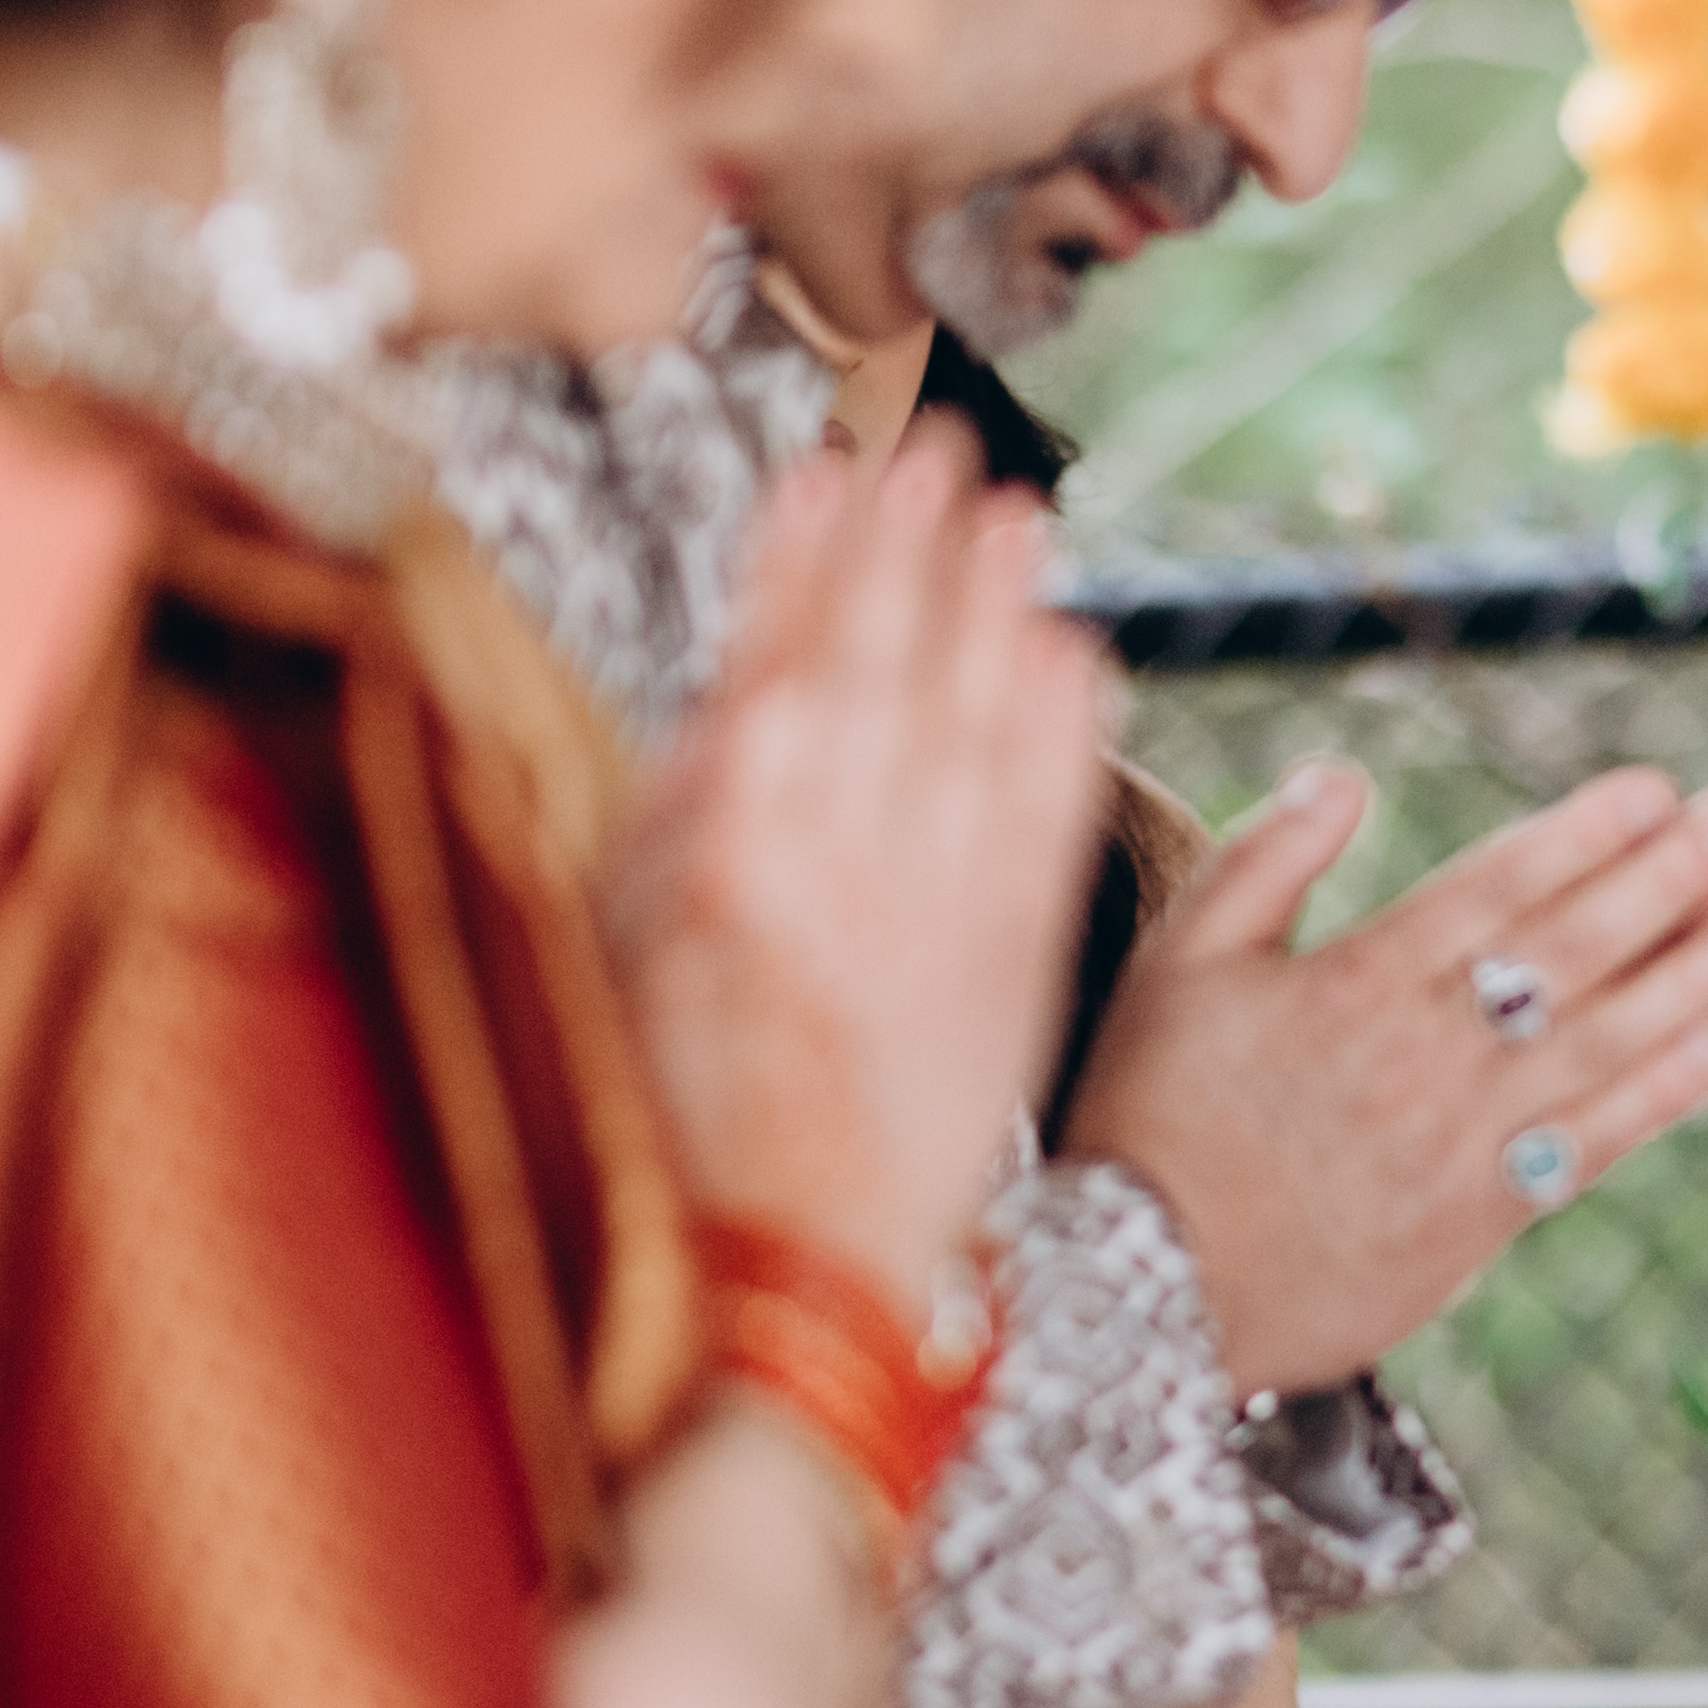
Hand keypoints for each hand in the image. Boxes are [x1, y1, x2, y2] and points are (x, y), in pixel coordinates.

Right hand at [613, 423, 1109, 1306]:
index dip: (806, 556)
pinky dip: (1068, 728)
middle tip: (939, 442)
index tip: (829, 464)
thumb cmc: (683, 1101)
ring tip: (1019, 510)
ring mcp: (942, 900)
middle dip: (911, 548)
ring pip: (979, 719)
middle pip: (884, 665)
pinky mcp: (1020, 952)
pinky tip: (1078, 651)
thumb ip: (682, 809)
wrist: (800, 1265)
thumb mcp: (630, 945)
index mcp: (729, 849)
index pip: (773, 660)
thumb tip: (733, 688)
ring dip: (1000, 608)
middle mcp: (841, 858)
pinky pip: (1053, 813)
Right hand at [1062, 761, 1707, 1392]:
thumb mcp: (1175, 965)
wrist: (1131, 1302)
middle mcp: (1417, 1057)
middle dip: (1664, 881)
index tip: (1656, 789)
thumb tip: (1343, 774)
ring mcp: (1455, 1144)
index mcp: (1347, 984)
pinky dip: (1660, 1100)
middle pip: (1567, 953)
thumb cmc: (1146, 1119)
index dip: (1582, 837)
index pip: (1491, 890)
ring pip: (1598, 1044)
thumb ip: (1261, 860)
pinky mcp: (1474, 1223)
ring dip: (1689, 976)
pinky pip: (1587, 1149)